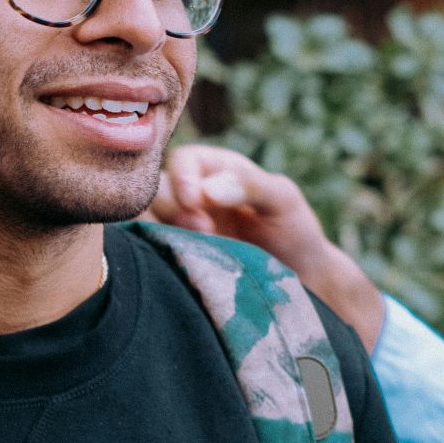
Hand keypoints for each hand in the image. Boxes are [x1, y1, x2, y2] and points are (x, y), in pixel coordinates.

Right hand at [151, 145, 385, 346]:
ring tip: (193, 252)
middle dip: (170, 209)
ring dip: (159, 234)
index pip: (182, 160)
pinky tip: (182, 268)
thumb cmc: (294, 232)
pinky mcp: (175, 261)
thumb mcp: (283, 200)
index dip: (182, 178)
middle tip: (202, 232)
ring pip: (142, 223)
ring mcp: (179, 230)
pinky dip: (156, 259)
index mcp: (215, 170)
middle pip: (155, 190)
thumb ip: (250, 186)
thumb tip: (207, 190)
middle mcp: (190, 197)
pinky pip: (149, 255)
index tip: (195, 202)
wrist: (301, 282)